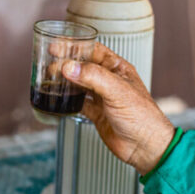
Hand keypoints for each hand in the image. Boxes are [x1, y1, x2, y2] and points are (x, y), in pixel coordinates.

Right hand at [62, 43, 175, 174]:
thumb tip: (69, 67)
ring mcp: (102, 97)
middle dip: (65, 64)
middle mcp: (109, 81)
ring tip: (49, 80)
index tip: (57, 47)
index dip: (75, 47)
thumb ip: (92, 77)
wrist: (145, 147)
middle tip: (49, 66)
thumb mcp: (117, 91)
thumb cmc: (142, 117)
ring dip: (64, 82)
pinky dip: (67, 100)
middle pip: (82, 66)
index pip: (93, 50)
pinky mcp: (96, 113)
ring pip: (78, 84)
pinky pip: (78, 102)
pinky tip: (59, 99)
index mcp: (117, 68)